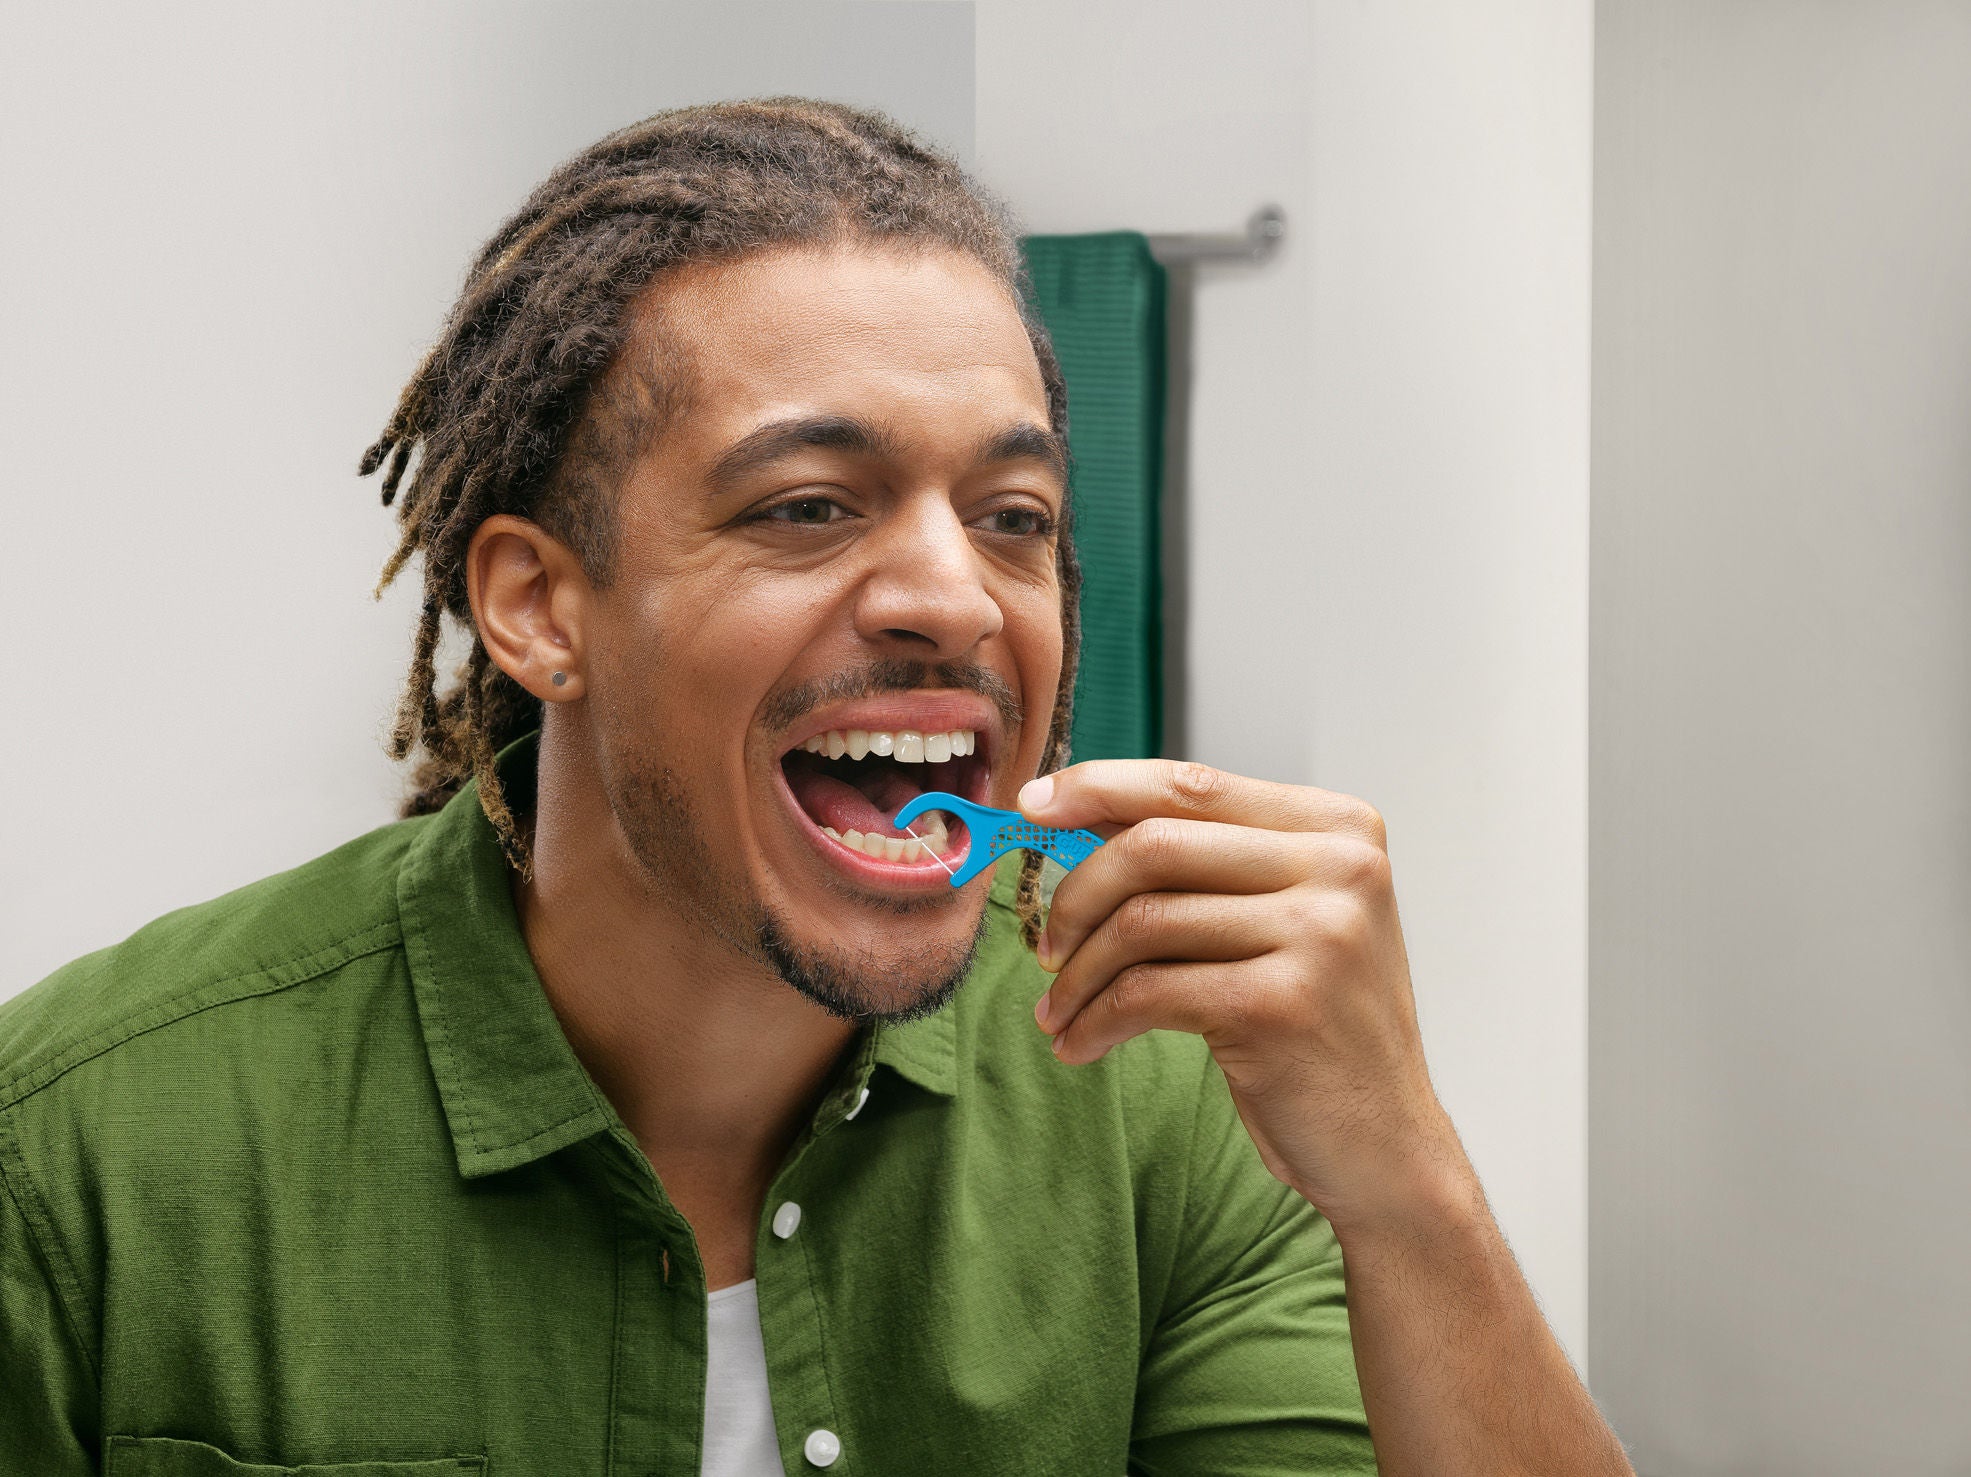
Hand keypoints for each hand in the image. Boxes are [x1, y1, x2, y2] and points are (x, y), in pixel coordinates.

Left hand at [1020, 759, 1471, 1236]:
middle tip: (1047, 947)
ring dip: (1080, 974)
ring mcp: (1316, 934)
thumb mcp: (1281, 921)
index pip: (1191, 785)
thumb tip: (1082, 813)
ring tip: (1060, 1010)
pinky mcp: (1279, 1004)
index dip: (1098, 788)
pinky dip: (1096, 1020)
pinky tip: (1081, 1044)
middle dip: (1076, 894)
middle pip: (1154, 845)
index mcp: (1338, 828)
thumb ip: (1204, 862)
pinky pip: (1147, 993)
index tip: (1033, 804)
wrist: (1383, 1146)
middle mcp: (1339, 868)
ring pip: (1141, 922)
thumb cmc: (1318, 1028)